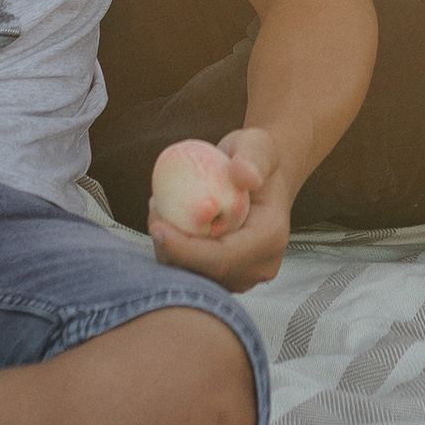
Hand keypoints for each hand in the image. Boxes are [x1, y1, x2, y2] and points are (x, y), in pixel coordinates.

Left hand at [149, 125, 291, 290]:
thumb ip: (253, 157)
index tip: (157, 227)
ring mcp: (242, 276)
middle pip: (205, 275)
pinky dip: (172, 253)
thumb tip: (245, 175)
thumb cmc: (256, 160)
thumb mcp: (257, 145)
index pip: (223, 258)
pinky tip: (167, 223)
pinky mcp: (225, 277)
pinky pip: (191, 274)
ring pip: (193, 279)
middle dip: (170, 250)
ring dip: (168, 251)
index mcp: (270, 239)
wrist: (260, 177)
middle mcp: (259, 265)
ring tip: (161, 211)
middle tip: (154, 211)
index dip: (186, 251)